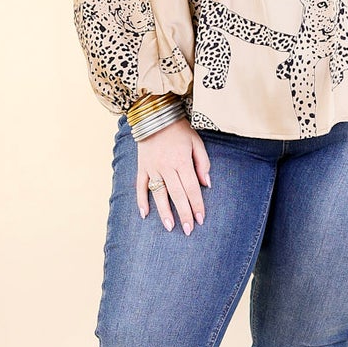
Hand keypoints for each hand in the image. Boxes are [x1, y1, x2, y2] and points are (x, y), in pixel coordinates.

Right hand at [137, 118, 211, 233]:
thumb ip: (203, 163)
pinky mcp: (142, 167)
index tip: (201, 219)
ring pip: (158, 194)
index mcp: (182, 161)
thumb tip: (207, 184)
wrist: (154, 116)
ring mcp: (152, 168)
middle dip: (184, 213)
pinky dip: (141, 201)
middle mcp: (166, 166)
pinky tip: (145, 214)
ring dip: (164, 212)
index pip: (191, 188)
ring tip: (170, 227)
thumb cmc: (179, 130)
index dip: (197, 204)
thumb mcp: (196, 142)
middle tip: (189, 230)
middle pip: (177, 195)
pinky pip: (140, 186)